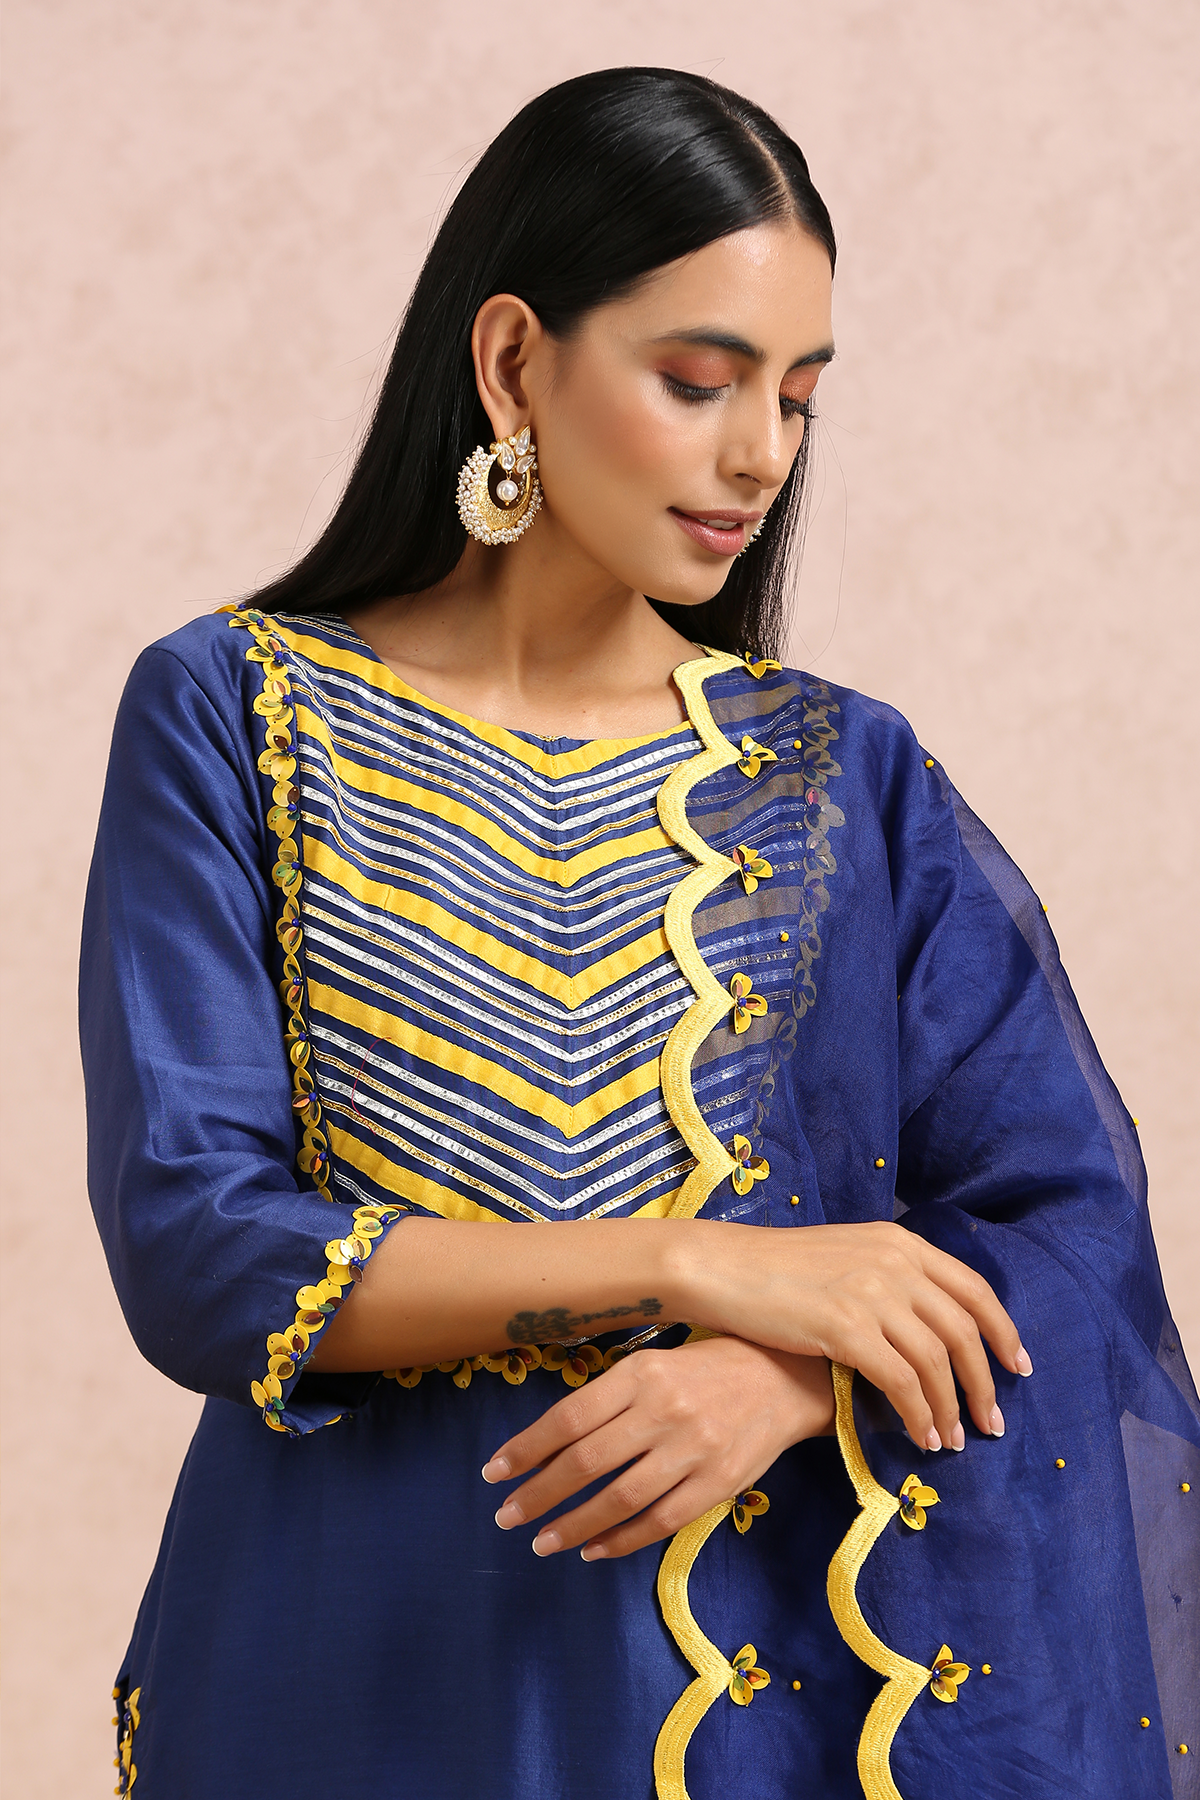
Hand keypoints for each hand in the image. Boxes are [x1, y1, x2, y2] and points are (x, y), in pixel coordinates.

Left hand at [482, 1336, 834, 1560]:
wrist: (789, 1378)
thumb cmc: (708, 1365)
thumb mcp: (656, 1361)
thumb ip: (610, 1396)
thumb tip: (551, 1441)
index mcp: (643, 1373)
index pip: (570, 1417)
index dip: (527, 1448)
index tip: (494, 1472)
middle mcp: (666, 1410)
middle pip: (587, 1462)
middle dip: (539, 1493)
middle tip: (506, 1515)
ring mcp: (694, 1450)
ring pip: (619, 1499)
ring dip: (573, 1525)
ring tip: (540, 1541)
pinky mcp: (719, 1483)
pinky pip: (660, 1521)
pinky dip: (621, 1540)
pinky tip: (592, 1549)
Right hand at [688, 1218, 1030, 1451]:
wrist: (722, 1266)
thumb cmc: (775, 1267)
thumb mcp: (846, 1253)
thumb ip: (888, 1275)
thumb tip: (922, 1323)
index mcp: (900, 1241)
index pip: (973, 1289)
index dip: (1003, 1331)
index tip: (1016, 1367)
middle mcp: (895, 1262)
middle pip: (964, 1330)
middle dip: (984, 1382)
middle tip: (992, 1423)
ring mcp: (872, 1292)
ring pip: (937, 1361)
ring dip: (952, 1408)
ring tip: (954, 1441)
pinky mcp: (846, 1326)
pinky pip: (902, 1382)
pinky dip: (918, 1414)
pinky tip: (919, 1436)